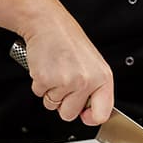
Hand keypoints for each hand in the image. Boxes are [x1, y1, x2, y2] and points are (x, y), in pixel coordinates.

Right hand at [25, 4, 113, 124]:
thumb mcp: (95, 65)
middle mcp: (87, 81)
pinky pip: (39, 94)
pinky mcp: (46, 78)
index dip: (90, 118)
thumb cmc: (70, 43)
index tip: (84, 115)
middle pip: (70, 114)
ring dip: (50, 92)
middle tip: (64, 84)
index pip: (102, 114)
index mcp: (103, 79)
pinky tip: (47, 68)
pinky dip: (39, 84)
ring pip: (52, 105)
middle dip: (63, 103)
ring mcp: (67, 81)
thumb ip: (96, 90)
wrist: (49, 24)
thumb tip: (90, 114)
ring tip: (56, 73)